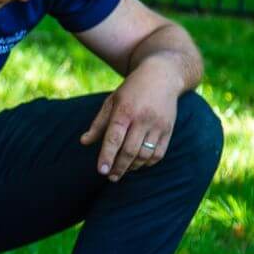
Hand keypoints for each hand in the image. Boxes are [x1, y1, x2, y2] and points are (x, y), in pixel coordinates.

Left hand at [79, 60, 182, 181]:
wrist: (162, 76)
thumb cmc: (131, 90)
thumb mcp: (111, 101)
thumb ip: (98, 123)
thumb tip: (84, 142)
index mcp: (125, 110)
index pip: (114, 138)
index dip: (107, 156)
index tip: (101, 171)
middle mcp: (142, 118)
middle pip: (130, 150)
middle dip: (119, 167)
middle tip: (110, 177)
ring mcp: (158, 125)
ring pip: (144, 154)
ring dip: (132, 167)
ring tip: (122, 171)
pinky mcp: (169, 129)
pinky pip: (158, 154)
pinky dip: (147, 163)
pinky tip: (138, 165)